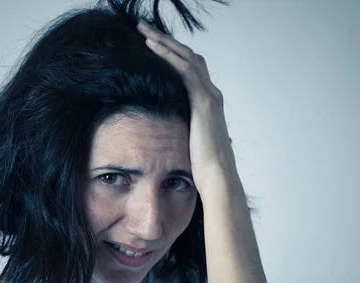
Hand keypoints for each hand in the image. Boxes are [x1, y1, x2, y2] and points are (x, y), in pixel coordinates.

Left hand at [136, 20, 237, 194]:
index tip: (151, 44)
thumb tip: (164, 130)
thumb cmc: (202, 166)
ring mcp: (209, 96)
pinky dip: (168, 55)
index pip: (190, 68)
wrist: (217, 177)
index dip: (171, 54)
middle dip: (165, 40)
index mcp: (207, 102)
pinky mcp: (204, 102)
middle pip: (188, 56)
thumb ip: (181, 128)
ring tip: (143, 31)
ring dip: (163, 41)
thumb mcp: (188, 141)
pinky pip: (185, 70)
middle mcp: (211, 94)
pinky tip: (152, 47)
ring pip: (186, 57)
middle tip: (143, 29)